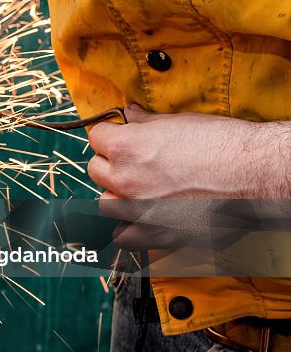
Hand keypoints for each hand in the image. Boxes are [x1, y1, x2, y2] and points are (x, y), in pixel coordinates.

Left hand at [87, 104, 290, 250]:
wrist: (256, 175)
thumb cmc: (223, 146)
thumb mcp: (179, 122)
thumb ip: (146, 122)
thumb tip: (130, 114)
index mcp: (126, 148)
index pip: (96, 137)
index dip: (110, 135)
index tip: (119, 136)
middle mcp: (125, 180)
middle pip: (96, 170)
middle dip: (111, 163)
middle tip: (133, 161)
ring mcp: (138, 211)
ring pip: (106, 203)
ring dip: (118, 195)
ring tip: (140, 189)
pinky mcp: (155, 234)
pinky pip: (123, 237)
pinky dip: (128, 229)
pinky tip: (140, 219)